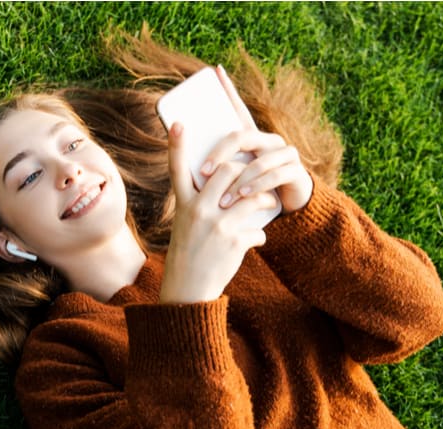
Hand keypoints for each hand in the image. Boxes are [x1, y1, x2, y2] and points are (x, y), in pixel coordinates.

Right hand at [160, 122, 274, 303]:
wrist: (188, 291)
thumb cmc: (189, 255)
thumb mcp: (186, 226)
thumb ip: (200, 205)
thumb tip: (227, 185)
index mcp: (183, 205)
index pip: (177, 169)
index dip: (177, 145)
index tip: (180, 122)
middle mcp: (198, 211)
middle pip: (228, 171)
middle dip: (245, 172)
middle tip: (250, 181)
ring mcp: (217, 225)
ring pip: (251, 195)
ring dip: (264, 199)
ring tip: (265, 204)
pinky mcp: (234, 242)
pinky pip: (258, 228)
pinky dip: (260, 234)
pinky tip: (255, 240)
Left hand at [199, 65, 312, 213]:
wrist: (287, 208)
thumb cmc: (252, 192)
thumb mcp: (233, 178)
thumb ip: (217, 167)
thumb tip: (188, 157)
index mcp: (252, 138)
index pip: (238, 109)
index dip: (228, 89)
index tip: (216, 70)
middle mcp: (269, 140)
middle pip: (242, 137)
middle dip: (220, 154)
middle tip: (203, 172)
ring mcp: (284, 153)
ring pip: (259, 161)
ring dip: (239, 180)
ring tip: (224, 198)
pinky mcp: (295, 170)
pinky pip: (275, 176)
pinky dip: (257, 187)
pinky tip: (244, 194)